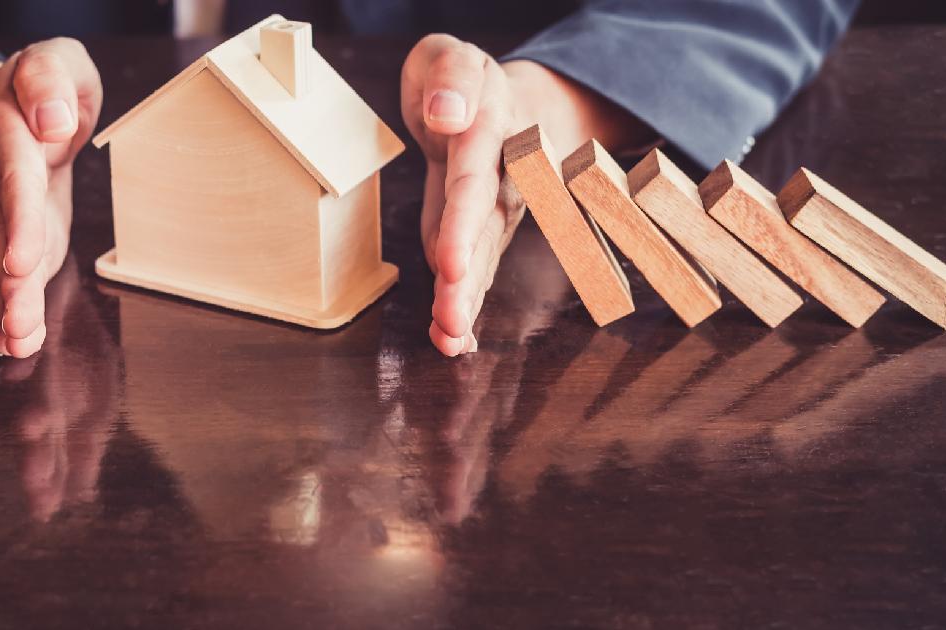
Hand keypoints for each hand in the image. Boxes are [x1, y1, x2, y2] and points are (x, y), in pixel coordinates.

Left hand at [400, 35, 653, 355]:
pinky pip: (473, 271)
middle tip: (452, 323)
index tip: (451, 264)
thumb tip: (446, 114)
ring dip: (466, 303)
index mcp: (489, 134)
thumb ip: (450, 78)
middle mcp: (498, 180)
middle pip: (482, 235)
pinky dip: (463, 305)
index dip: (462, 224)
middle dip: (468, 282)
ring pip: (482, 261)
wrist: (496, 98)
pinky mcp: (476, 234)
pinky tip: (452, 341)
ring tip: (450, 341)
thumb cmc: (463, 78)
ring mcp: (491, 213)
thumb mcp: (450, 58)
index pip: (473, 181)